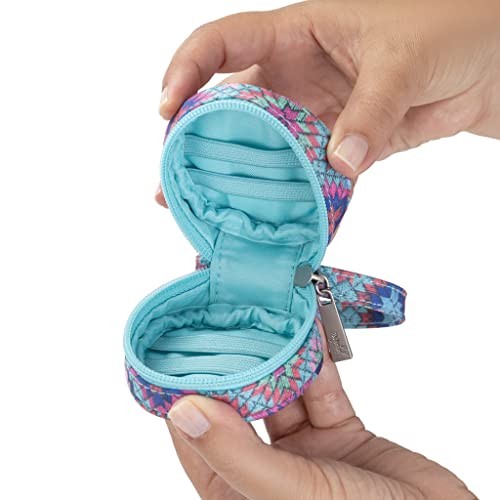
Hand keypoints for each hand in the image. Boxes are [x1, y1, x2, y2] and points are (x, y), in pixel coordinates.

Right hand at [158, 0, 499, 187]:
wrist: (486, 66)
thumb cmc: (451, 32)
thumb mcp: (404, 59)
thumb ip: (370, 111)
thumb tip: (340, 160)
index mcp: (297, 34)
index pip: (222, 43)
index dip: (187, 71)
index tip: (167, 109)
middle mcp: (294, 76)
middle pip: (228, 108)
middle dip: (196, 142)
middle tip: (173, 182)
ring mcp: (311, 114)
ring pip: (260, 147)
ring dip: (234, 178)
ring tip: (208, 209)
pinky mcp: (333, 145)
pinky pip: (300, 171)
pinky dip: (286, 194)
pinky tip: (268, 216)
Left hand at [166, 325, 474, 499]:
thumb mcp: (290, 496)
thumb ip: (236, 454)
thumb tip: (183, 411)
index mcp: (238, 495)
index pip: (198, 440)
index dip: (186, 397)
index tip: (176, 353)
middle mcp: (267, 473)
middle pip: (242, 408)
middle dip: (237, 365)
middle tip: (224, 321)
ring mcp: (306, 452)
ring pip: (284, 392)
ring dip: (281, 357)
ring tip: (268, 317)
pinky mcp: (341, 433)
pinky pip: (322, 390)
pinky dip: (318, 363)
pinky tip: (310, 333)